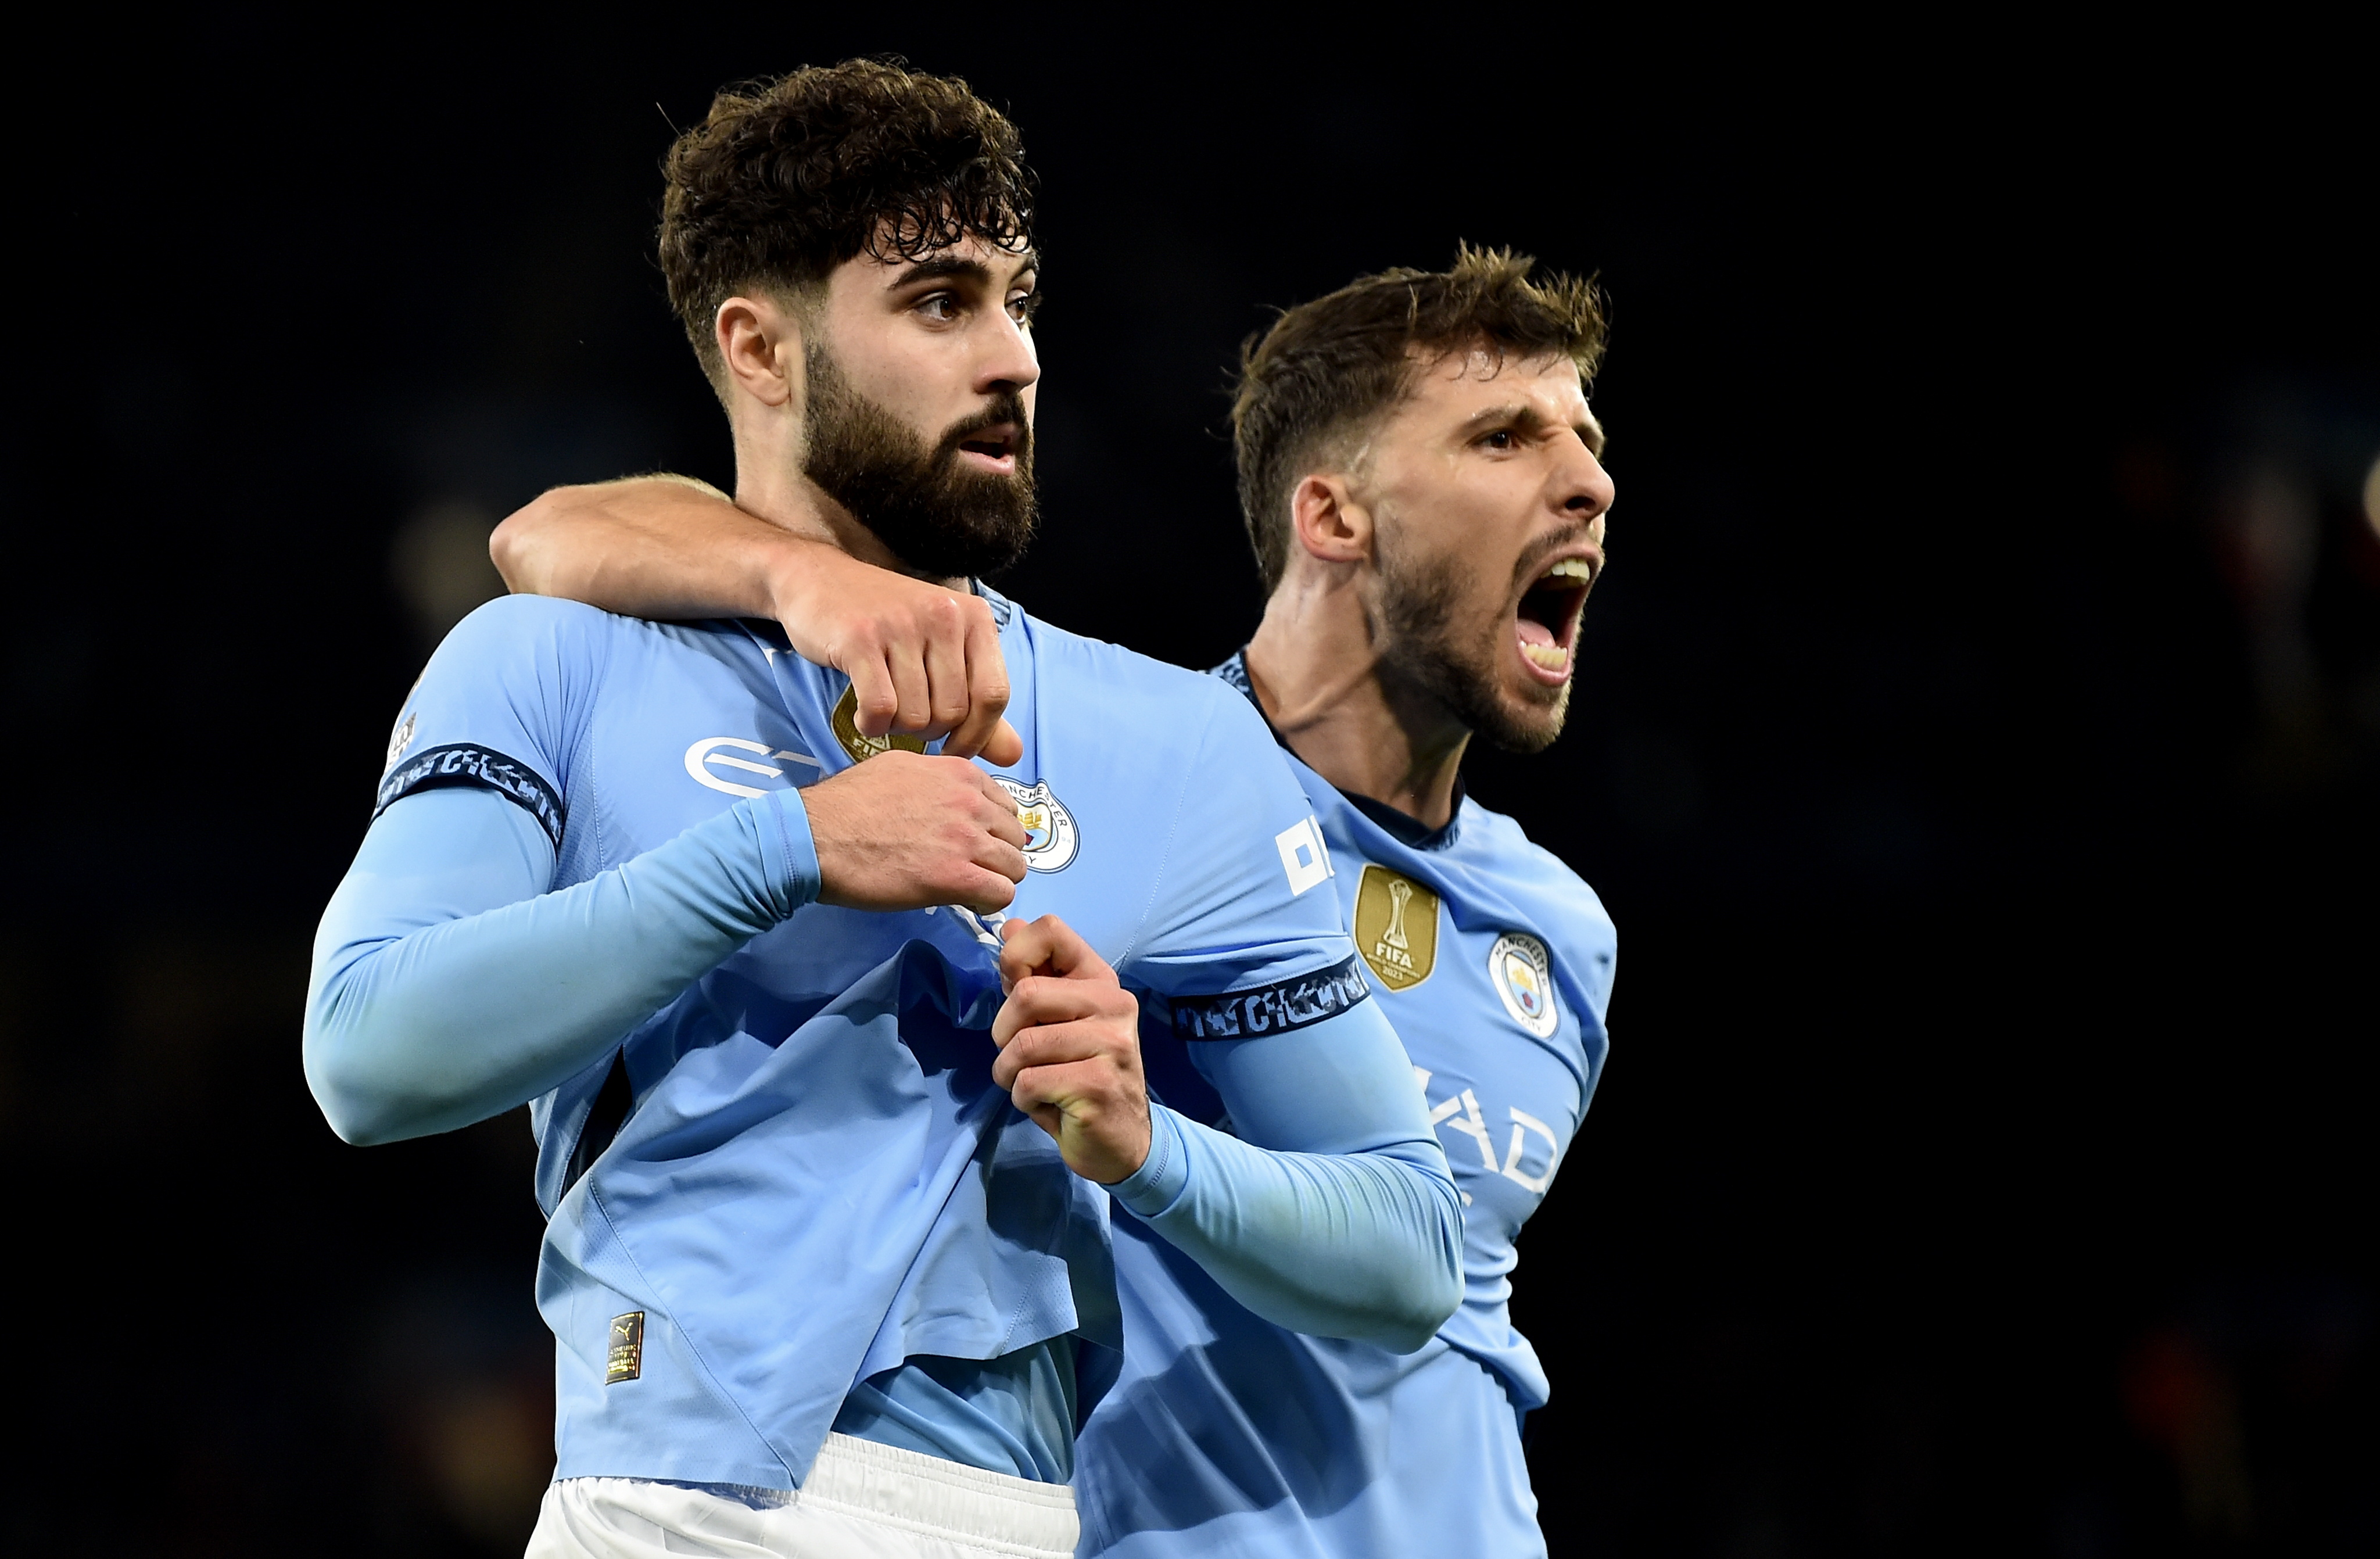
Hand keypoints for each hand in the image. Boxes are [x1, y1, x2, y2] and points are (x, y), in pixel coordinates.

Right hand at [765, 541, 1023, 764]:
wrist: (818, 578)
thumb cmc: (886, 622)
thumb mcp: (940, 653)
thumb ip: (977, 705)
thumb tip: (1012, 756)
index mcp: (974, 618)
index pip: (995, 695)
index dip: (977, 735)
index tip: (953, 749)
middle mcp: (944, 615)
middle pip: (954, 712)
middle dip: (929, 732)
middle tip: (907, 719)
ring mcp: (902, 624)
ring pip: (916, 716)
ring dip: (897, 729)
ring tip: (885, 709)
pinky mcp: (860, 637)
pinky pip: (880, 708)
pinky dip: (872, 725)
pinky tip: (865, 714)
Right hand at [803, 752, 1027, 913]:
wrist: (816, 837)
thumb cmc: (845, 804)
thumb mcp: (898, 768)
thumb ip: (935, 780)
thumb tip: (949, 795)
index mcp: (959, 773)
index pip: (1006, 805)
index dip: (993, 829)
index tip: (975, 843)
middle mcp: (970, 801)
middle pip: (1015, 837)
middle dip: (998, 855)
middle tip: (972, 869)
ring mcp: (966, 839)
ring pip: (1015, 867)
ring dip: (996, 880)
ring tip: (969, 888)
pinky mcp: (956, 876)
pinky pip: (1002, 894)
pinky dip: (989, 902)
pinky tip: (967, 901)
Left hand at [991, 916, 1151, 1184]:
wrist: (1121, 1140)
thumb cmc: (1079, 1074)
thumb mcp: (1057, 1020)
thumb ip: (1034, 976)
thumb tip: (1010, 926)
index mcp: (1101, 981)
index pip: (1051, 930)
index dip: (1015, 957)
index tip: (1015, 990)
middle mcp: (1114, 1005)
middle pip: (1026, 995)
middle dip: (1004, 1033)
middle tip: (1020, 1057)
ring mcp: (1111, 1045)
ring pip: (1022, 1045)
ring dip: (1010, 1073)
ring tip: (1033, 1085)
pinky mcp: (1098, 1086)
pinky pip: (1029, 1083)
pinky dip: (1023, 1100)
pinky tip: (1049, 1105)